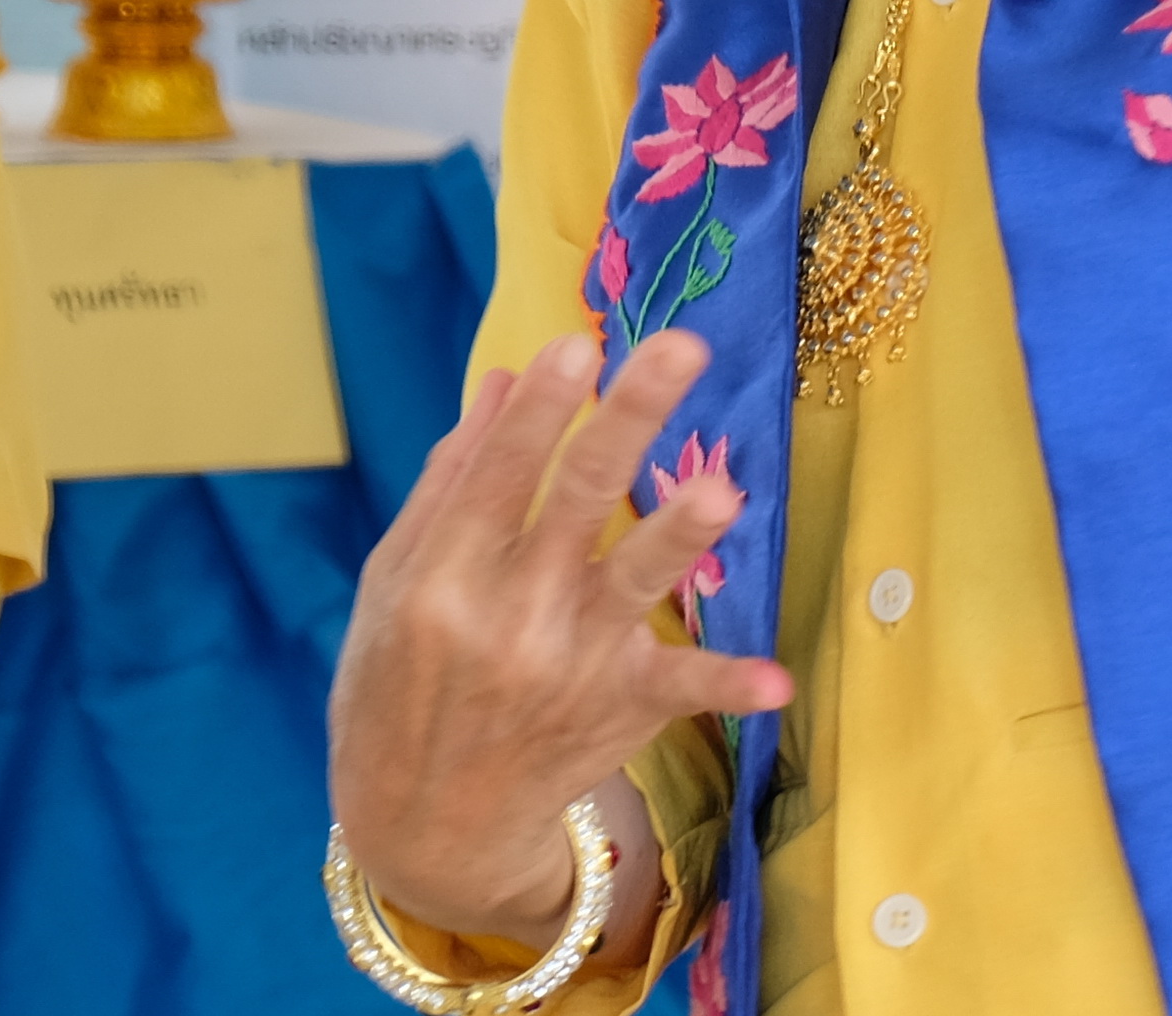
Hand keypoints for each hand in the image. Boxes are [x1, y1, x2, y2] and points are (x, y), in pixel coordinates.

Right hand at [329, 331, 785, 948]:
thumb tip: (505, 379)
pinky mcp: (615, 709)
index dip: (539, 411)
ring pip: (631, 584)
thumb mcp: (394, 580)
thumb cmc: (400, 681)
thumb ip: (452, 480)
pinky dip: (726, 686)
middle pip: (576, 501)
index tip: (576, 345)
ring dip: (677, 540)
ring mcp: (566, 666)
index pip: (497, 474)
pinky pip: (679, 691)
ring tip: (721, 495)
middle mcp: (505, 618)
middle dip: (627, 421)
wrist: (424, 827)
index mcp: (441, 576)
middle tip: (681, 349)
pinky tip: (777, 682)